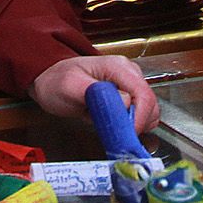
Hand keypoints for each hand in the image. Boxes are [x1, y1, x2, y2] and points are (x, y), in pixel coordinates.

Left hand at [30, 55, 160, 134]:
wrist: (51, 80)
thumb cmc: (57, 81)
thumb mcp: (69, 86)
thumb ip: (95, 92)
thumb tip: (125, 102)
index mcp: (118, 67)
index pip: (143, 94)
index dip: (141, 118)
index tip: (128, 134)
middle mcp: (129, 74)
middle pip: (151, 104)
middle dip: (138, 124)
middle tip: (116, 134)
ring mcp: (130, 84)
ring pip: (149, 111)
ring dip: (135, 125)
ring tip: (110, 127)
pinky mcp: (129, 96)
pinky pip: (140, 115)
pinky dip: (131, 125)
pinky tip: (113, 125)